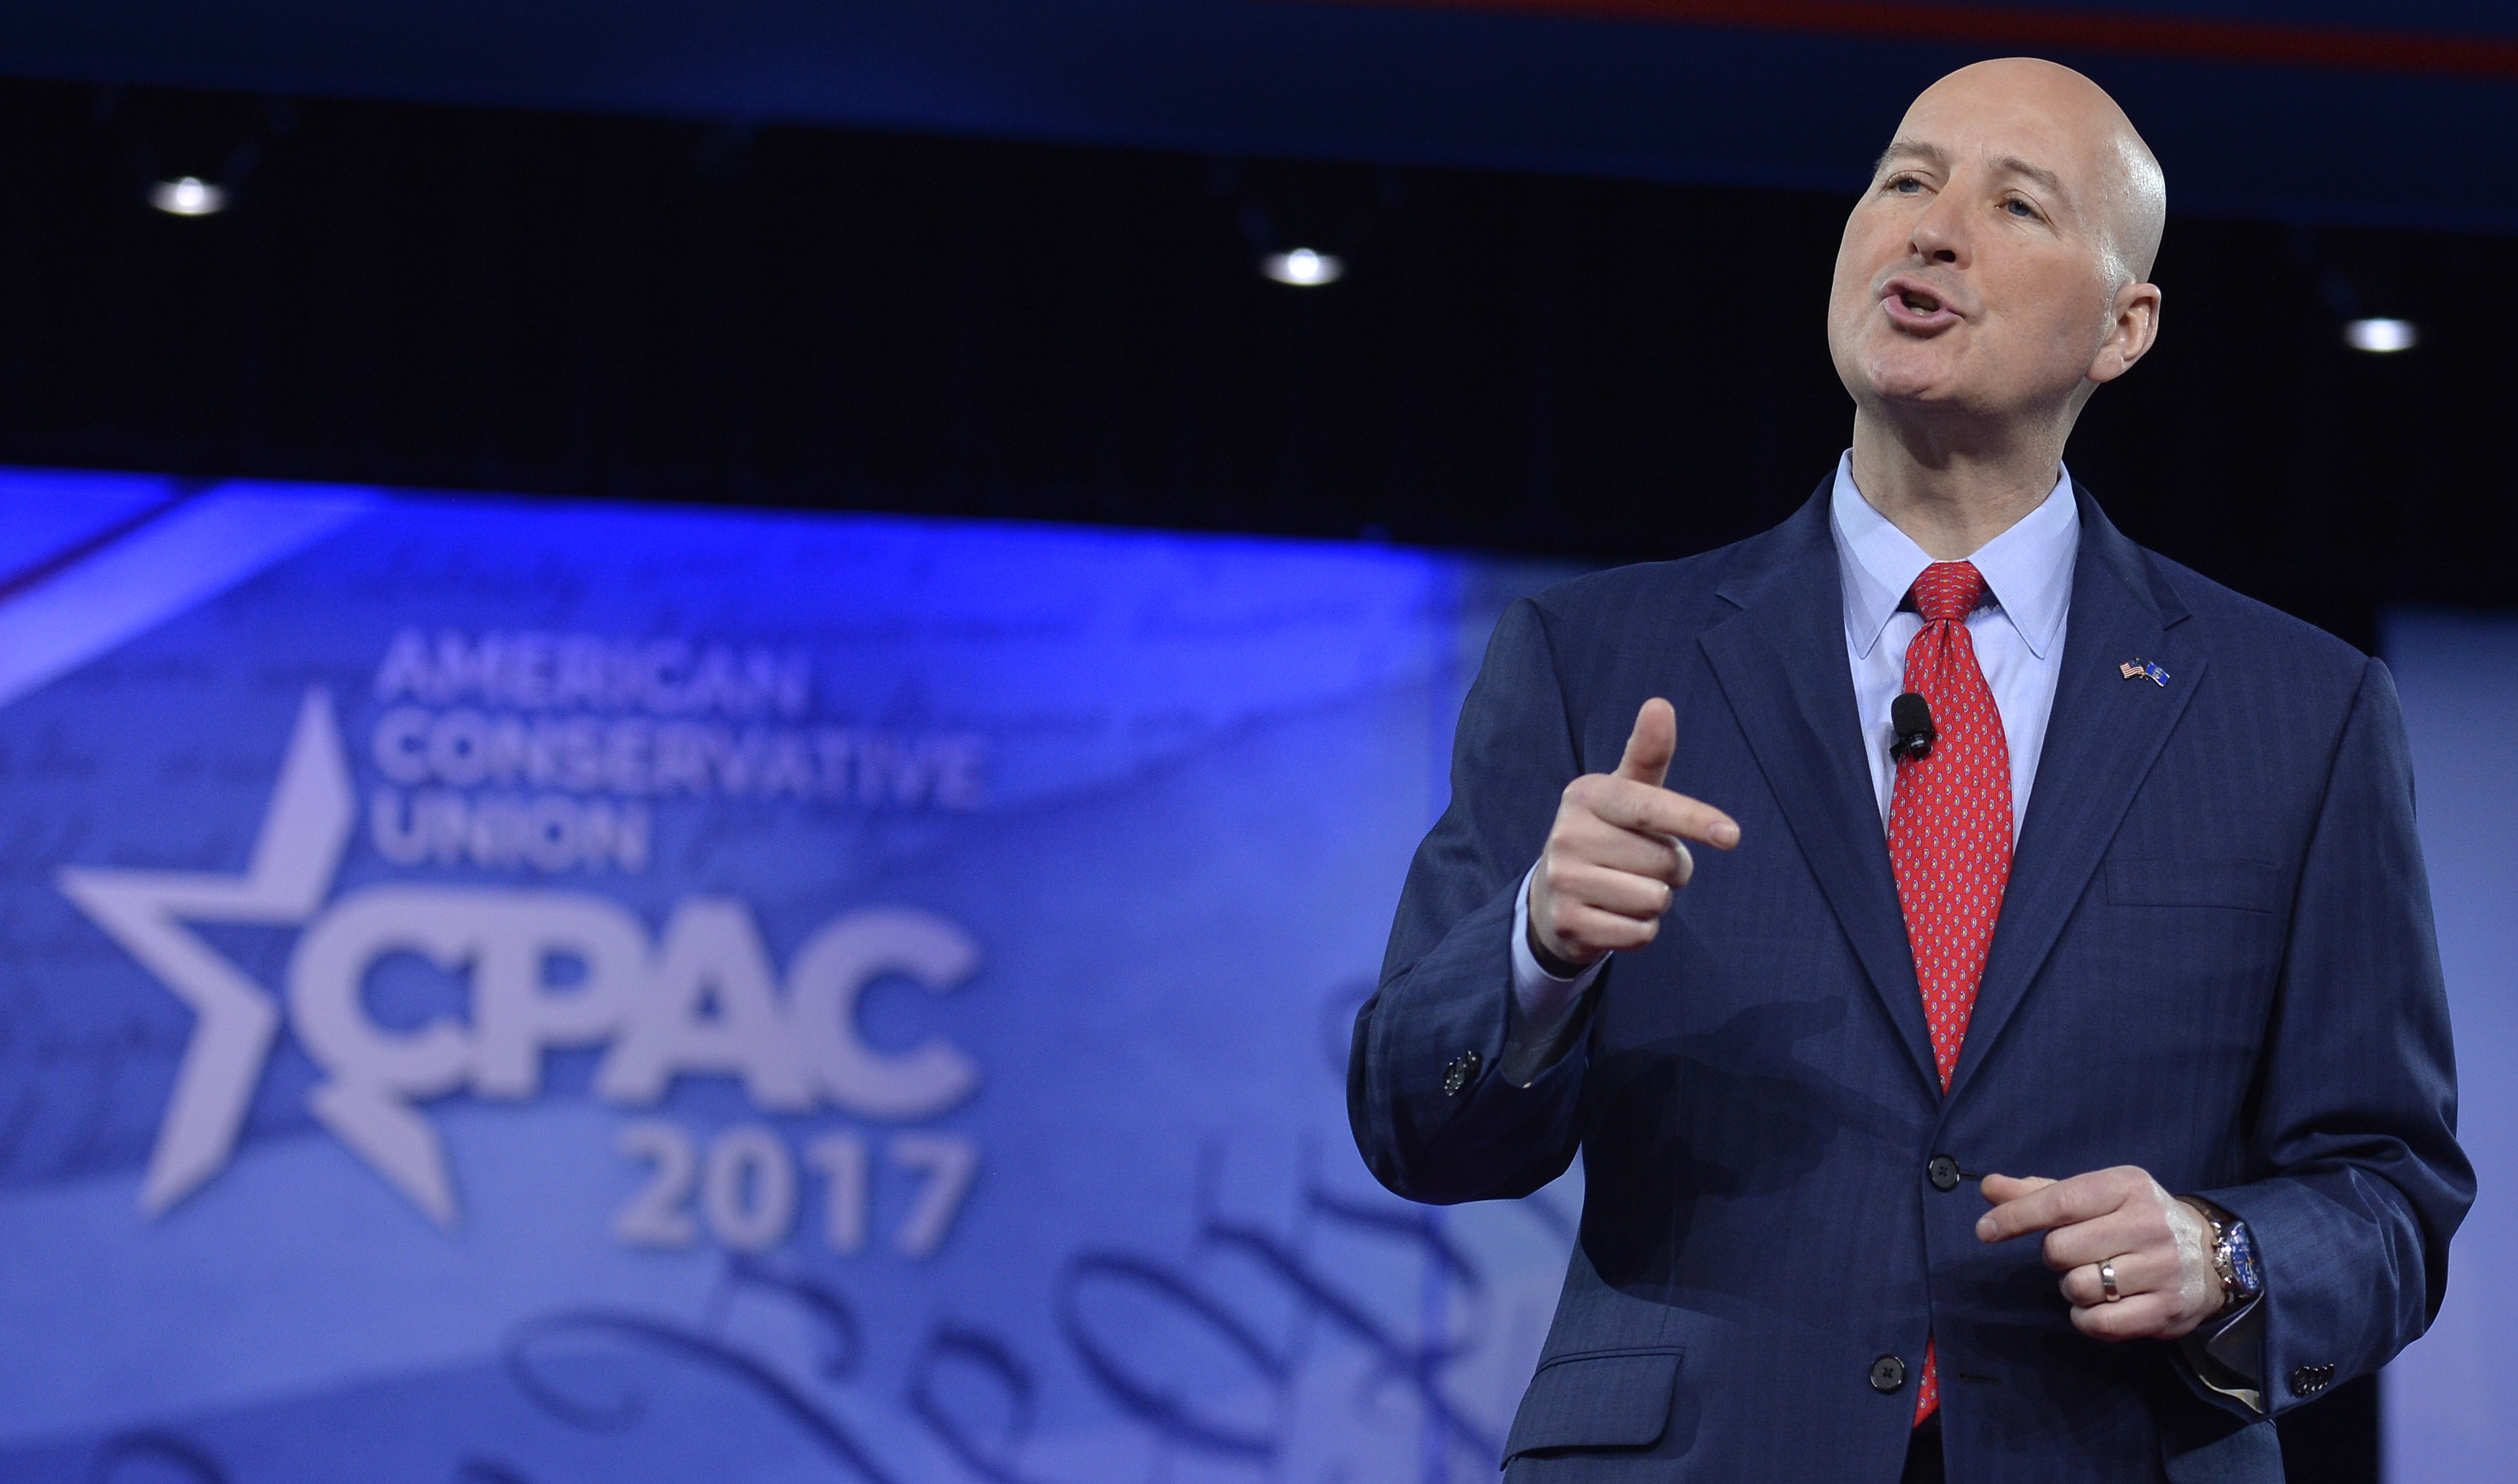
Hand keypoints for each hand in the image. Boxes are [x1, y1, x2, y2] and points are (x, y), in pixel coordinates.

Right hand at [1527, 698, 1739, 969]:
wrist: (1551, 897)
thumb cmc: (1606, 836)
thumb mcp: (1624, 794)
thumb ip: (1648, 755)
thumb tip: (1660, 704)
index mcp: (1587, 795)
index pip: (1650, 807)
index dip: (1694, 820)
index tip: (1732, 836)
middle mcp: (1568, 834)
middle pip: (1666, 862)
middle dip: (1669, 869)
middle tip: (1639, 863)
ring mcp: (1565, 880)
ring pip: (1656, 900)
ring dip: (1655, 901)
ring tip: (1625, 888)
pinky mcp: (1569, 923)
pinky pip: (1640, 933)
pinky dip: (1640, 929)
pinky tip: (1615, 915)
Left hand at [1976, 1168, 2224, 1340]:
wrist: (2212, 1255)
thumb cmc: (2135, 1219)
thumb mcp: (2096, 1195)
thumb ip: (2040, 1193)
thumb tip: (1989, 1187)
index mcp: (2126, 1186)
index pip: (2059, 1202)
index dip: (2015, 1218)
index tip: (1984, 1231)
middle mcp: (2148, 1223)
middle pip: (2060, 1249)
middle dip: (2054, 1256)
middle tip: (2075, 1254)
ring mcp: (2161, 1268)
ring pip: (2077, 1287)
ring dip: (2071, 1288)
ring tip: (2093, 1278)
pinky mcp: (2167, 1309)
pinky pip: (2099, 1323)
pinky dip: (2085, 1319)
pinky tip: (2098, 1306)